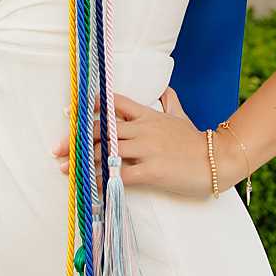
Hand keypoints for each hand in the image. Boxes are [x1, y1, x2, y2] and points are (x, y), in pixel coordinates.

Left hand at [49, 87, 218, 199]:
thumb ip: (170, 103)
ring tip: (65, 168)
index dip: (89, 107)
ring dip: (83, 161)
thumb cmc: (197, 141)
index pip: (113, 104)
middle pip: (102, 129)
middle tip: (57, 148)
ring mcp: (147, 150)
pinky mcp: (152, 171)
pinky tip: (89, 184)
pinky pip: (120, 175)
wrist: (218, 159)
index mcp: (148, 115)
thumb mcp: (181, 116)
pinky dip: (102, 180)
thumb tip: (165, 91)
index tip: (69, 113)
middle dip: (77, 139)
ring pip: (107, 152)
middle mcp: (143, 129)